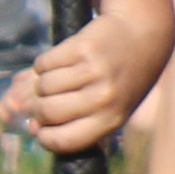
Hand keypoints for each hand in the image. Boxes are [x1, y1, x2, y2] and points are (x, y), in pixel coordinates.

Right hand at [21, 9, 168, 155]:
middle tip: (46, 97)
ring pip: (42, 86)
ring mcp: (94, 71)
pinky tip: (64, 60)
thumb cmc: (121, 78)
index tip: (39, 128)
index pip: (63, 141)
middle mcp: (104, 98)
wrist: (143, 33)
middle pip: (47, 112)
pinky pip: (43, 63)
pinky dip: (45, 63)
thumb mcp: (110, 106)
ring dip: (42, 81)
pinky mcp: (83, 48)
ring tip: (61, 76)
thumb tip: (31, 127)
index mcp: (112, 119)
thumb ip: (76, 120)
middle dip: (38, 106)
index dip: (44, 138)